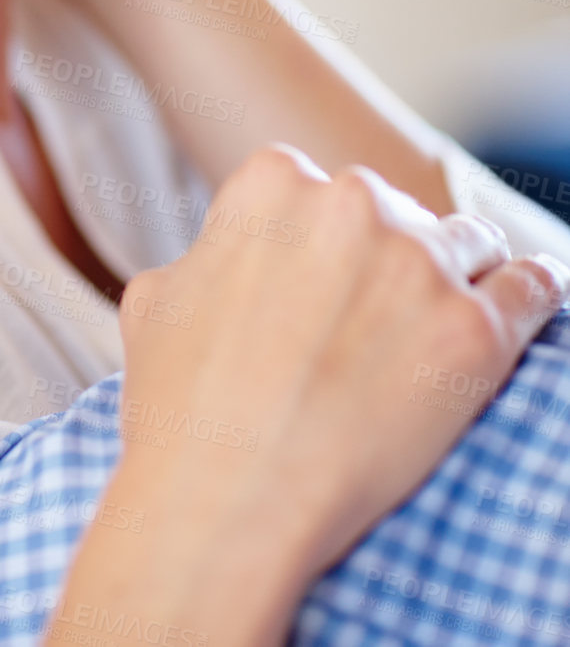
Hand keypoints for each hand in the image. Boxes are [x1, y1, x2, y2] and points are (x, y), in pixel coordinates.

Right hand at [112, 144, 568, 587]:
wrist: (227, 505)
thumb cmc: (179, 410)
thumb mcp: (157, 298)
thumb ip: (207, 253)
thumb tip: (226, 256)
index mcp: (272, 182)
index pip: (316, 188)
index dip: (317, 240)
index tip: (318, 283)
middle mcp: (352, 203)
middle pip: (394, 210)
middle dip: (387, 256)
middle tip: (369, 326)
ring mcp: (420, 263)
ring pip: (469, 240)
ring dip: (458, 274)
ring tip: (438, 328)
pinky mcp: (476, 332)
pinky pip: (534, 287)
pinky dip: (532, 292)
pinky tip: (529, 302)